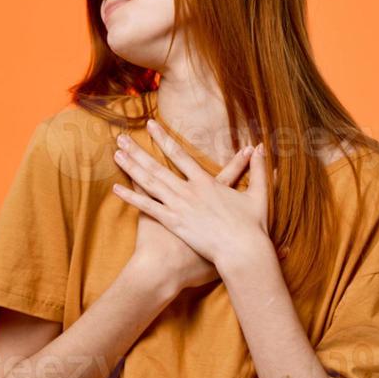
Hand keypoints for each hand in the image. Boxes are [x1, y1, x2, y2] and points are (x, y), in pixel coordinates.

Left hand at [112, 121, 270, 278]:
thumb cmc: (252, 227)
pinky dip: (132, 198)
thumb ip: (259, 170)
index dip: (164, 139)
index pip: (180, 155)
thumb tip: (262, 148)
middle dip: (139, 151)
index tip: (150, 125)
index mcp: (206, 182)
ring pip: (149, 183)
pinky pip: (148, 208)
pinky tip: (116, 189)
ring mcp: (179, 206)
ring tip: (116, 155)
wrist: (243, 251)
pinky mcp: (174, 223)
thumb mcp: (258, 195)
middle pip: (158, 166)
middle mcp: (189, 191)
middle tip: (121, 138)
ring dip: (131, 168)